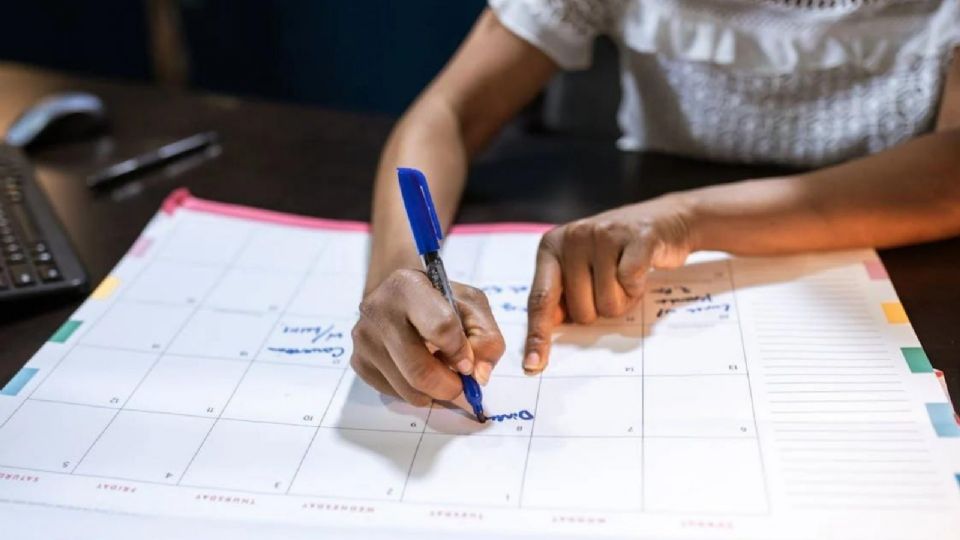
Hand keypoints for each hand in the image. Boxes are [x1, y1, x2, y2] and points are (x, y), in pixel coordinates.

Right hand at [351, 269, 505, 408]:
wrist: (399, 295)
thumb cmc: (439, 300)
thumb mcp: (471, 305)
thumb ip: (486, 338)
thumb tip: (479, 375)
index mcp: (408, 287)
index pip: (441, 328)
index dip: (461, 352)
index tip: (468, 361)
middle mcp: (378, 310)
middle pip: (419, 370)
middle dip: (449, 386)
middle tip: (461, 385)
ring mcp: (364, 338)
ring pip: (407, 389)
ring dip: (434, 393)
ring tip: (441, 374)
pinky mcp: (358, 361)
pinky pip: (394, 394)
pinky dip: (415, 393)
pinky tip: (419, 372)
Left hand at [523, 195, 695, 372]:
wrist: (664, 220)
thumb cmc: (616, 254)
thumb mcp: (580, 268)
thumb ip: (560, 296)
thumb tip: (541, 341)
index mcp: (551, 247)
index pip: (540, 300)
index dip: (538, 335)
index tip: (533, 366)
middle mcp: (572, 237)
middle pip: (581, 311)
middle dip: (601, 309)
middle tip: (612, 284)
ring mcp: (603, 234)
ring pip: (608, 303)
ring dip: (624, 300)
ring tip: (626, 276)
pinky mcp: (637, 236)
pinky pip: (630, 283)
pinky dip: (638, 288)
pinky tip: (640, 271)